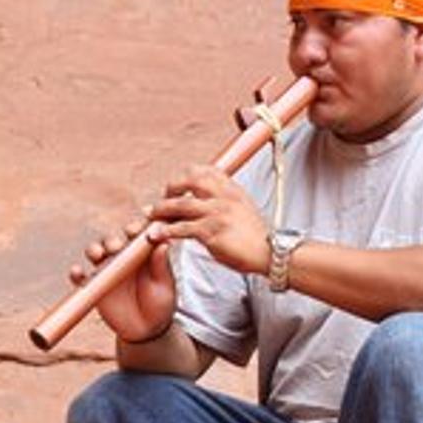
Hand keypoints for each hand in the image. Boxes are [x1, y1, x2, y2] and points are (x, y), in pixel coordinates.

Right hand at [69, 216, 176, 343]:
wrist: (146, 330)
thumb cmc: (160, 305)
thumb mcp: (164, 286)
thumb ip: (161, 266)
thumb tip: (163, 243)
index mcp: (141, 252)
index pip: (135, 234)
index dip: (133, 228)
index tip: (135, 231)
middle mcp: (122, 257)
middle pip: (111, 239)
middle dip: (111, 239)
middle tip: (116, 247)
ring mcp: (106, 270)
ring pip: (94, 252)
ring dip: (93, 249)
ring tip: (97, 255)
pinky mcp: (94, 286)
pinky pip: (81, 277)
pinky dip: (75, 273)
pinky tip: (77, 273)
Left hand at [147, 168, 269, 274]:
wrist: (271, 252)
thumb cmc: (255, 236)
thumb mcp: (242, 209)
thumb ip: (224, 201)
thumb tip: (205, 200)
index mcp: (232, 189)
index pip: (206, 170)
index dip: (186, 175)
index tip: (176, 186)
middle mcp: (224, 196)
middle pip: (190, 180)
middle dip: (171, 187)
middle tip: (161, 198)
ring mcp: (218, 213)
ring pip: (181, 205)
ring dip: (161, 210)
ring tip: (150, 215)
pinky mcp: (212, 231)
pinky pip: (182, 228)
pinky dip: (166, 231)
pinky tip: (157, 235)